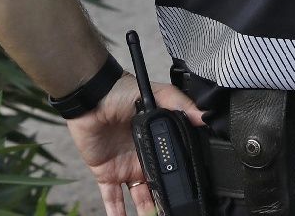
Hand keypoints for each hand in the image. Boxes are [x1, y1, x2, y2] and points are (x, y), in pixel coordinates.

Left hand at [65, 73, 205, 215]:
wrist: (90, 96)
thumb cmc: (120, 91)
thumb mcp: (155, 94)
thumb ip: (179, 104)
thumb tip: (204, 116)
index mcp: (157, 143)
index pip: (173, 168)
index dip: (181, 182)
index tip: (191, 197)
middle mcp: (143, 159)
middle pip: (159, 188)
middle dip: (167, 203)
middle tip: (176, 213)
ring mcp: (125, 168)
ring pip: (140, 199)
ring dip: (146, 212)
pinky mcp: (106, 173)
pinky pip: (112, 199)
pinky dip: (116, 213)